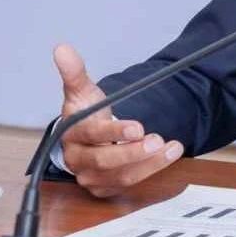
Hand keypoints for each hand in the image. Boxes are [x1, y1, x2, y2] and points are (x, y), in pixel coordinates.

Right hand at [54, 43, 183, 197]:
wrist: (86, 136)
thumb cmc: (85, 114)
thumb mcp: (81, 91)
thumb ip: (74, 72)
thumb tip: (62, 49)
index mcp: (71, 135)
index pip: (92, 136)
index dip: (114, 133)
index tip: (138, 128)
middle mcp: (78, 159)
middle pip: (105, 161)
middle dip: (134, 152)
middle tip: (158, 140)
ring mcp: (91, 176)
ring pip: (120, 175)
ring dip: (150, 163)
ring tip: (172, 148)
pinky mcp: (105, 187)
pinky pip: (128, 183)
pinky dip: (150, 170)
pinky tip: (168, 156)